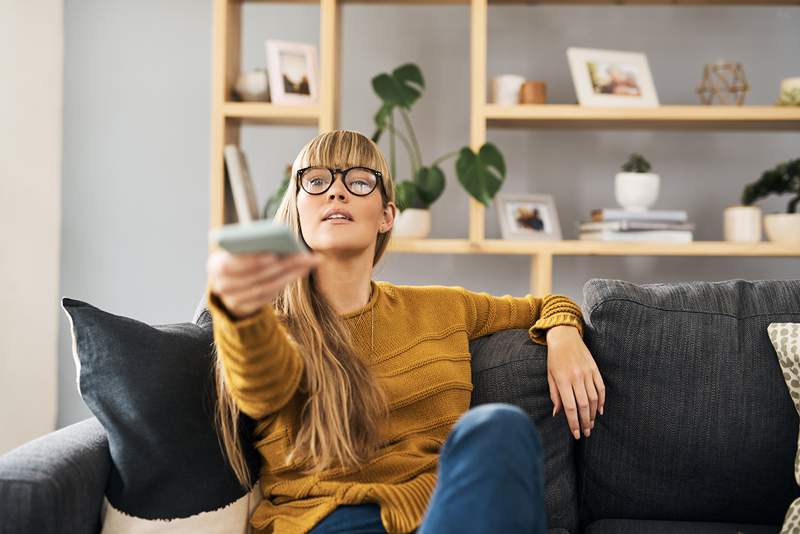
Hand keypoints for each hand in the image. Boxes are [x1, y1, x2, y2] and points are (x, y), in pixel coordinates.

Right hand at [207, 249, 321, 319]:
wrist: (228, 285)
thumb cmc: (238, 259)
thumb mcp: (237, 250)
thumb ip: (250, 245)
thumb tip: (280, 240)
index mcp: (215, 264)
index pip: (232, 264)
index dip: (252, 260)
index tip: (273, 254)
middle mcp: (221, 285)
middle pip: (255, 276)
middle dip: (282, 264)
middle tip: (304, 256)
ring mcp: (232, 299)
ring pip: (264, 287)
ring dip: (289, 275)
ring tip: (307, 263)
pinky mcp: (245, 308)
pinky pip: (267, 297)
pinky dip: (284, 284)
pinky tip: (298, 272)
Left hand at [545, 325, 605, 439]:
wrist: (565, 337)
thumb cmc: (554, 358)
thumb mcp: (550, 376)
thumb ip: (554, 395)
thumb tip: (557, 414)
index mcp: (563, 380)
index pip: (570, 407)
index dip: (574, 423)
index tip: (576, 434)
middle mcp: (576, 377)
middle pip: (583, 406)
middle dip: (585, 422)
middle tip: (587, 433)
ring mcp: (587, 373)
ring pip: (593, 399)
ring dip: (593, 414)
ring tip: (591, 424)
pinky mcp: (595, 369)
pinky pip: (600, 388)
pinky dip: (602, 401)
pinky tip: (600, 411)